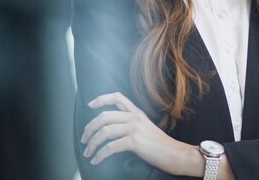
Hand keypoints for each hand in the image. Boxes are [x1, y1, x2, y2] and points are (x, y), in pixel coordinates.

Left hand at [80, 92, 201, 176]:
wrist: (174, 153)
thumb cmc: (159, 143)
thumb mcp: (145, 126)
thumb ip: (131, 121)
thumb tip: (113, 126)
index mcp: (136, 112)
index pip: (117, 97)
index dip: (101, 99)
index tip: (90, 106)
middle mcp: (134, 117)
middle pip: (104, 116)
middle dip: (89, 128)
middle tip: (84, 138)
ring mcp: (134, 128)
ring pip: (104, 132)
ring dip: (92, 143)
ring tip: (88, 152)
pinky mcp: (134, 142)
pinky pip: (110, 147)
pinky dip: (100, 155)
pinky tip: (96, 160)